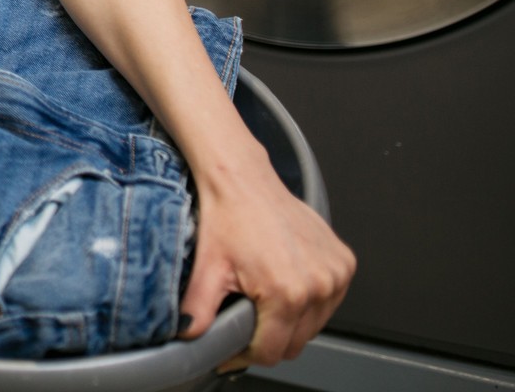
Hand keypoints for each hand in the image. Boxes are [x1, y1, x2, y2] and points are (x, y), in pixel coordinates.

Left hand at [178, 158, 355, 370]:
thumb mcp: (206, 269)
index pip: (271, 352)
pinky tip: (286, 282)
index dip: (246, 354)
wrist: (243, 180)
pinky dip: (310, 301)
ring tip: (264, 298)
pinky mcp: (344, 262)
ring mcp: (336, 273)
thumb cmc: (227, 217)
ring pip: (313, 325)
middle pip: (294, 342)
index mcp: (287, 292)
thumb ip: (197, 311)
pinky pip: (329, 301)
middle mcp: (318, 285)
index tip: (233, 349)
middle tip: (246, 318)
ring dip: (291, 322)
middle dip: (268, 338)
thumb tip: (188, 337)